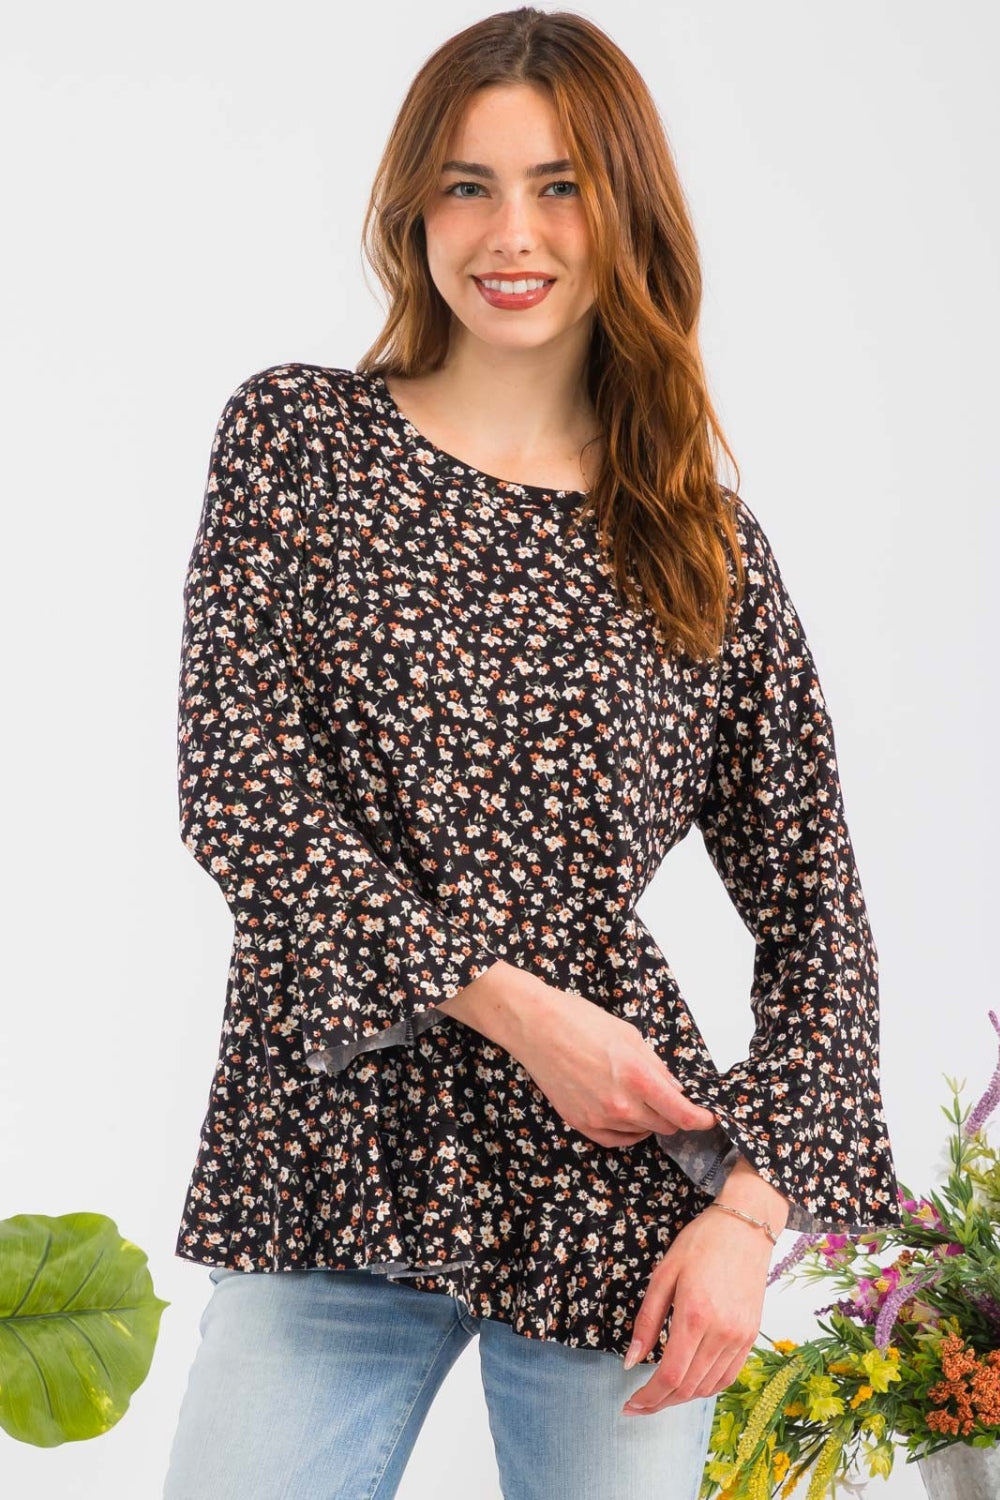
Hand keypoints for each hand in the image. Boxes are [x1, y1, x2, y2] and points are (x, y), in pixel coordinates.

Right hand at [510, 987, 717, 1146]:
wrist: (536, 1026)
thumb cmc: (581, 1021)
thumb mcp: (630, 1036)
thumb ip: (656, 1068)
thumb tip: (675, 1089)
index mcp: (638, 1077)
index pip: (682, 1113)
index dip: (701, 1118)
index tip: (709, 1118)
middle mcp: (621, 1104)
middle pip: (665, 1126)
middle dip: (674, 1115)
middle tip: (670, 1099)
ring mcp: (599, 1117)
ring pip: (641, 1131)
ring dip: (648, 1119)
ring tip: (637, 1094)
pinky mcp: (581, 1123)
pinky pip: (616, 1139)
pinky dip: (628, 1131)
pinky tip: (626, 1115)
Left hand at [619, 1209, 770, 1413]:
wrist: (745, 1226)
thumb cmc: (700, 1243)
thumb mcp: (664, 1273)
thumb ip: (647, 1321)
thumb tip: (630, 1361)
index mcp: (694, 1314)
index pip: (670, 1375)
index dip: (648, 1397)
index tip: (630, 1403)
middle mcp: (721, 1331)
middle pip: (688, 1387)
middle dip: (659, 1402)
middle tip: (638, 1405)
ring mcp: (740, 1336)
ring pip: (708, 1386)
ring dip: (681, 1398)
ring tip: (659, 1395)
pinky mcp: (751, 1335)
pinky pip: (728, 1376)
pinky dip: (706, 1387)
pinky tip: (689, 1384)